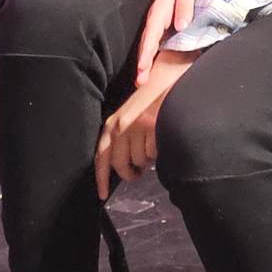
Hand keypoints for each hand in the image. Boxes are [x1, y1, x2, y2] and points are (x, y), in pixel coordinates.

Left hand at [94, 50, 198, 200]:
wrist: (170, 77)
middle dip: (130, 174)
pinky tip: (162, 139)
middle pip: (120, 165)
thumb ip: (123, 137)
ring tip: (153, 146)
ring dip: (147, 161)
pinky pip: (155, 154)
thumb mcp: (130, 116)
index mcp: (113, 122)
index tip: (101, 194)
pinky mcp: (155, 127)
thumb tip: (122, 166)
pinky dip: (159, 153)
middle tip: (138, 174)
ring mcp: (138, 126)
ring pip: (140, 161)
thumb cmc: (152, 100)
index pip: (101, 156)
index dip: (101, 178)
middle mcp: (122, 124)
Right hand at [135, 0, 203, 84]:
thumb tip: (181, 26)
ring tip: (141, 82)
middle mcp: (157, 19)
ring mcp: (160, 25)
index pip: (151, 32)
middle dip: (142, 62)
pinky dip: (153, 58)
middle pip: (147, 42)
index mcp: (160, 10)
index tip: (142, 66)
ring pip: (150, 46)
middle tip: (139, 82)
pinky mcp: (165, 29)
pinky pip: (157, 45)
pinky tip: (152, 72)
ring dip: (145, 64)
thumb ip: (185, 4)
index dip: (147, 50)